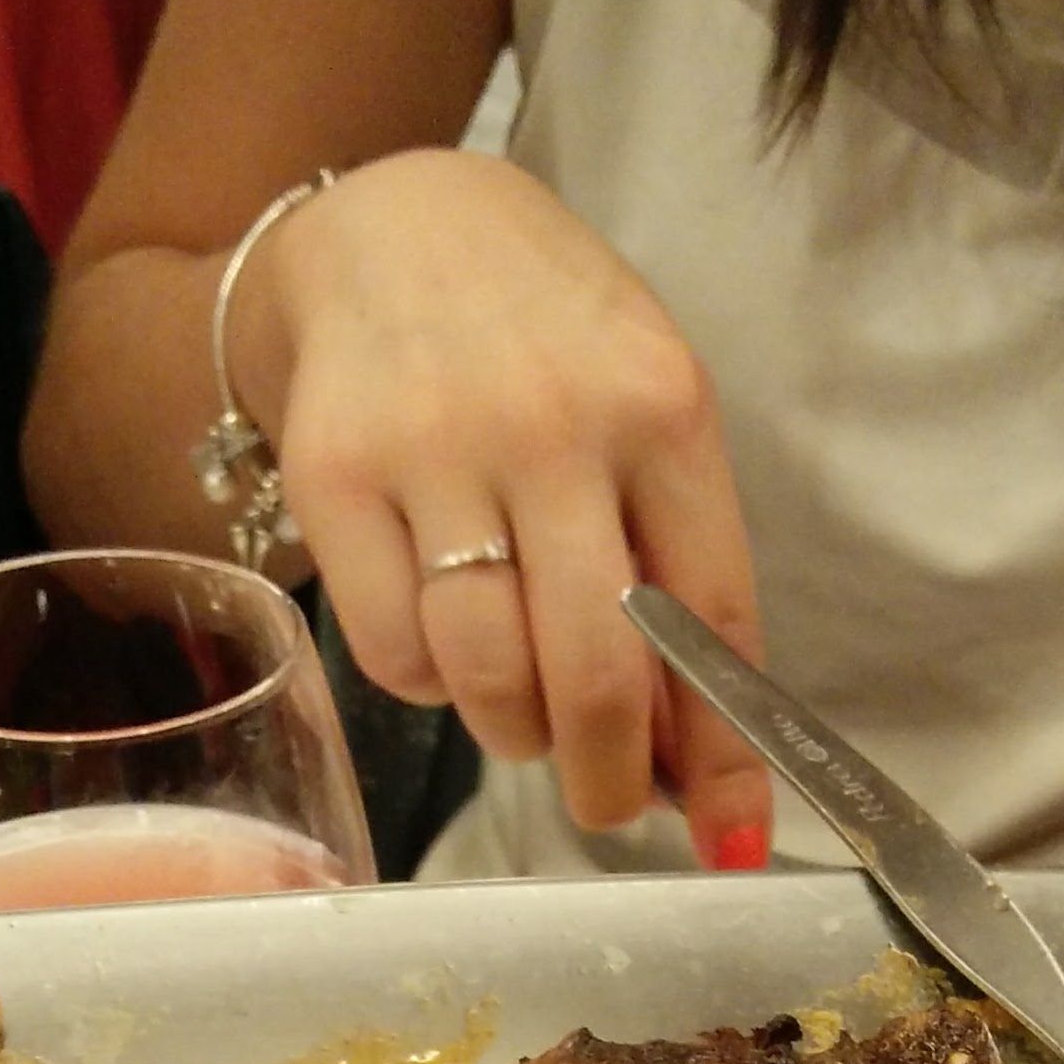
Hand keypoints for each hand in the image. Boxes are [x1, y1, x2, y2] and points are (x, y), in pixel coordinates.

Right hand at [243, 152, 771, 864]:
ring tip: (520, 709)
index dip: (726, 750)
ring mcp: (434, 448)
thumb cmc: (544, 341)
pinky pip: (395, 652)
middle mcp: (550, 423)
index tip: (730, 837)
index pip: (710, 616)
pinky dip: (427, 683)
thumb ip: (672, 568)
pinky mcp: (334, 476)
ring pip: (485, 676)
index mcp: (660, 405)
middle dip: (610, 777)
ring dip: (513, 733)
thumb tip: (693, 760)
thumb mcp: (641, 414)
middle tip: (607, 803)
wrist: (394, 226)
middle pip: (594, 672)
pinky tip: (443, 633)